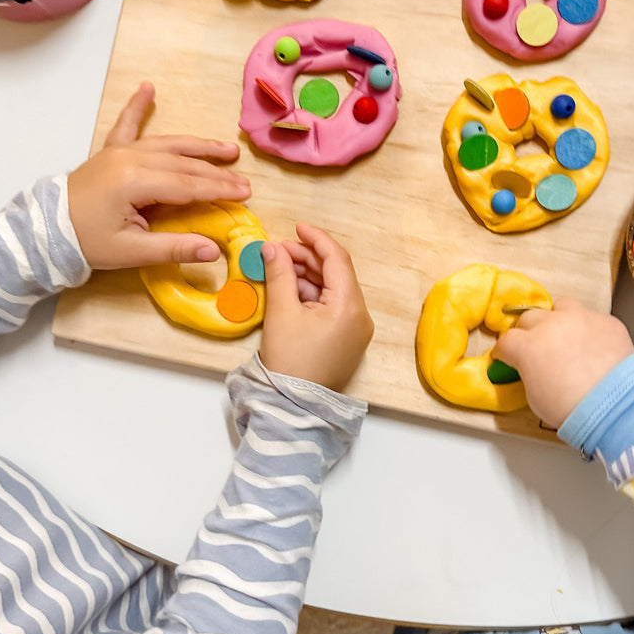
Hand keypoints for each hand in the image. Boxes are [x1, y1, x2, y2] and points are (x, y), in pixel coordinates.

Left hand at [67, 82, 250, 268]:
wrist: (45, 231)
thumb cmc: (87, 242)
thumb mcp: (131, 252)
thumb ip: (174, 249)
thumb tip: (213, 251)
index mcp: (135, 183)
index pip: (188, 184)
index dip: (219, 189)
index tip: (245, 193)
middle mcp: (130, 159)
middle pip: (184, 164)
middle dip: (217, 172)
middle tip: (244, 181)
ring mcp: (119, 152)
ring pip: (168, 144)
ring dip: (198, 145)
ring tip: (228, 149)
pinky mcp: (110, 152)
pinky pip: (126, 125)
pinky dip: (137, 106)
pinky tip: (147, 88)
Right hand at [259, 224, 373, 391]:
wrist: (294, 406)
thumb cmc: (289, 360)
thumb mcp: (281, 312)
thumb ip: (279, 274)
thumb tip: (272, 247)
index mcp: (350, 306)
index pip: (338, 259)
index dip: (316, 239)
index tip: (296, 227)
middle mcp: (361, 316)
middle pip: (336, 274)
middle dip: (307, 258)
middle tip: (277, 250)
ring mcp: (356, 330)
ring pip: (333, 290)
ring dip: (307, 276)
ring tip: (278, 267)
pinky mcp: (347, 340)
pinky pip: (332, 307)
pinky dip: (312, 295)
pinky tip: (289, 288)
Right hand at [491, 298, 633, 426]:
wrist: (615, 405)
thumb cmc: (571, 408)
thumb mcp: (535, 397)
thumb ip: (529, 373)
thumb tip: (533, 368)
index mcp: (528, 346)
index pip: (506, 340)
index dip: (506, 351)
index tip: (508, 357)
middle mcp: (552, 324)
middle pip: (529, 317)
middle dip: (529, 332)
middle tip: (537, 348)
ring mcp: (581, 318)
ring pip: (561, 306)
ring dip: (558, 319)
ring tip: (565, 336)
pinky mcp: (607, 322)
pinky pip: (592, 318)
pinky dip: (589, 330)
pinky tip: (594, 347)